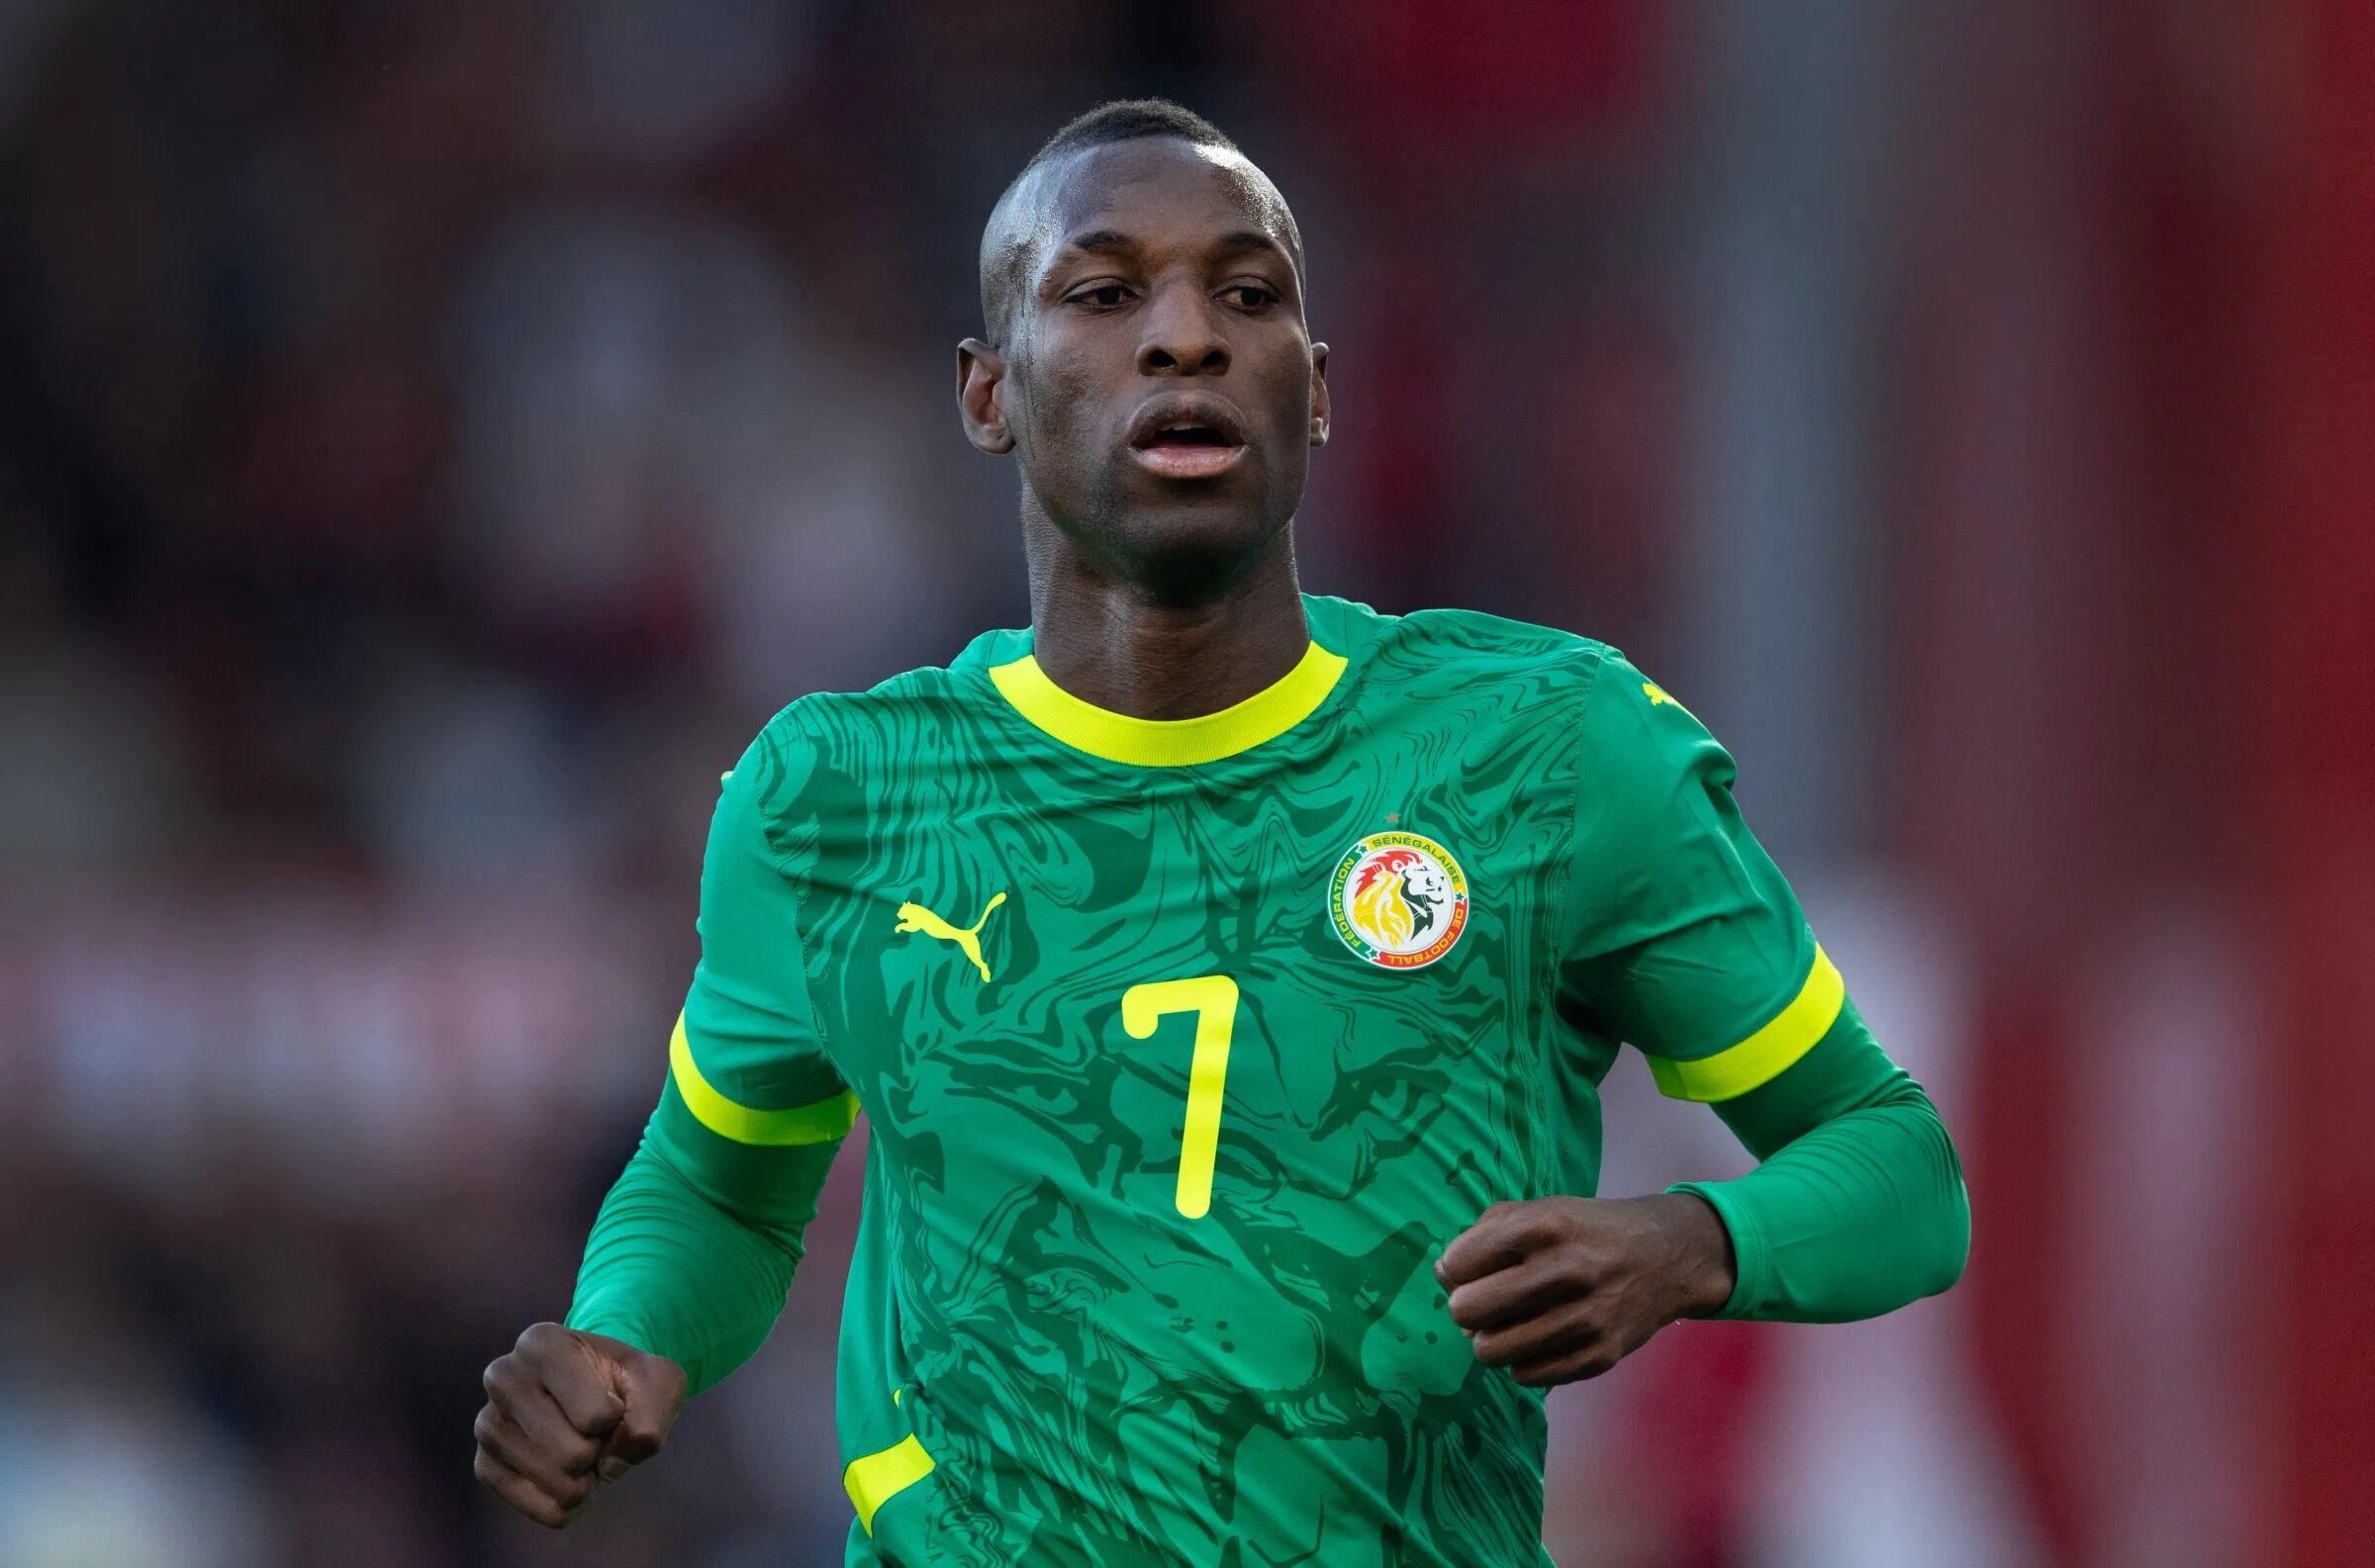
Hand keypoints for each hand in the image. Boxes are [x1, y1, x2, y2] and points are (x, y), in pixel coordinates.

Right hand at [473, 1323, 686, 1527]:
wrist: (597, 1394)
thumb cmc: (625, 1382)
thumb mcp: (659, 1382)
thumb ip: (652, 1417)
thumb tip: (610, 1466)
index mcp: (541, 1343)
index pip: (597, 1416)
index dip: (618, 1416)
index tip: (609, 1398)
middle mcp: (503, 1377)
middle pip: (574, 1456)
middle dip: (600, 1451)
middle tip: (595, 1431)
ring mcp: (488, 1423)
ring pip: (559, 1485)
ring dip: (587, 1479)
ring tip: (581, 1448)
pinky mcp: (484, 1464)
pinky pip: (543, 1509)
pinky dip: (569, 1504)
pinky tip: (568, 1477)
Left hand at [1436, 1193, 1735, 1387]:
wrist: (1669, 1257)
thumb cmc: (1590, 1231)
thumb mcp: (1543, 1209)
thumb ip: (1486, 1231)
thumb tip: (1446, 1274)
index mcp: (1545, 1226)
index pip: (1459, 1262)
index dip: (1454, 1268)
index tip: (1469, 1268)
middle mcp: (1566, 1271)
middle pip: (1467, 1311)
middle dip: (1466, 1307)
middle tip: (1485, 1300)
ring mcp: (1585, 1319)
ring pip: (1490, 1351)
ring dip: (1491, 1337)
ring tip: (1509, 1322)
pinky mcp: (1599, 1357)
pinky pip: (1526, 1375)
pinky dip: (1524, 1358)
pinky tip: (1540, 1337)